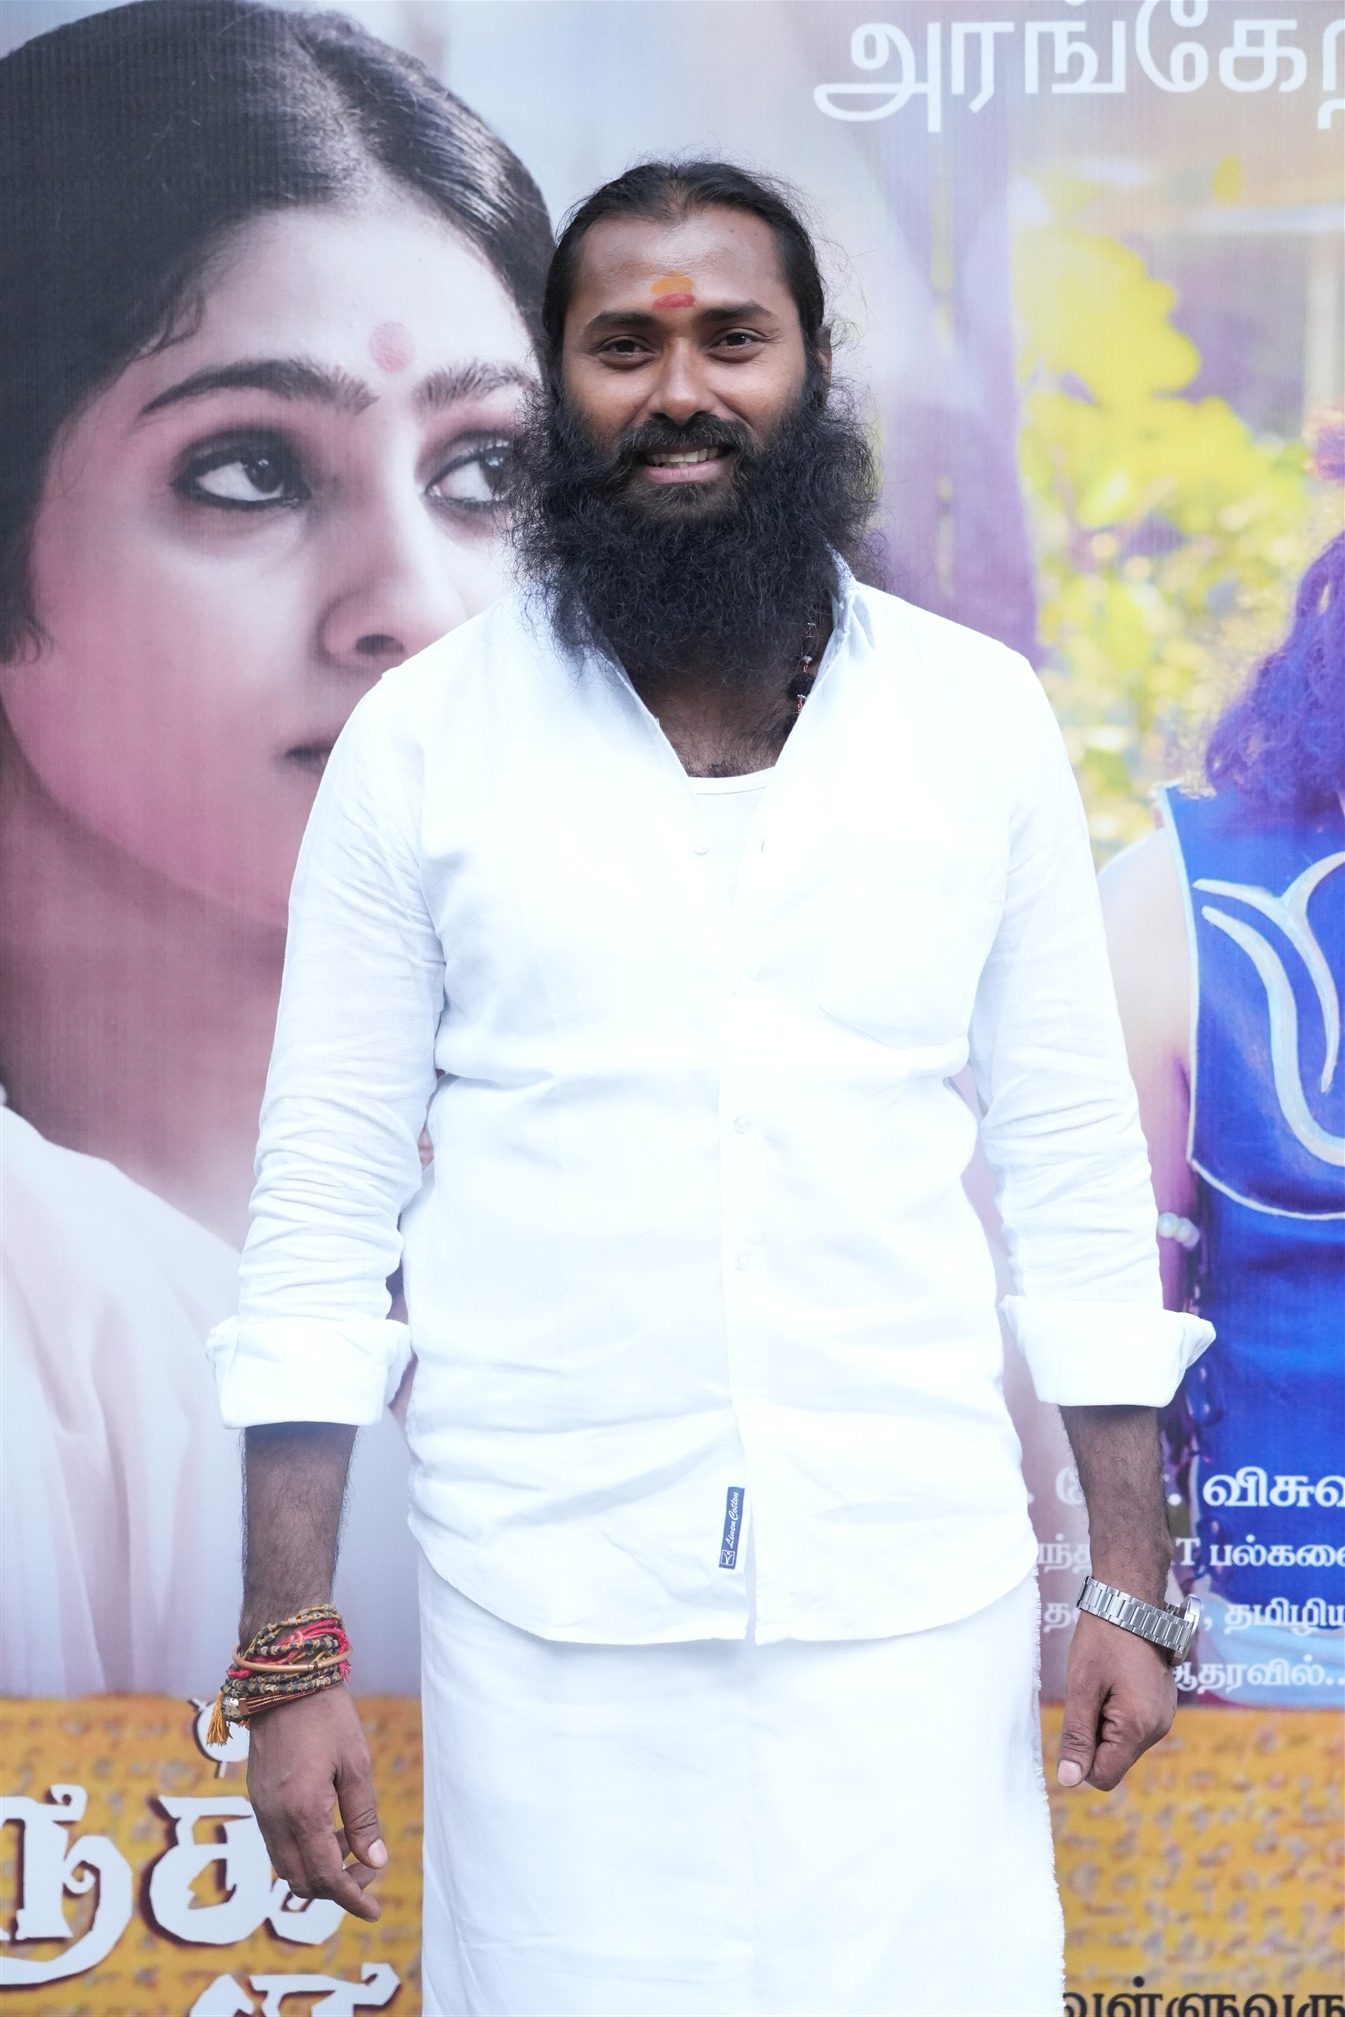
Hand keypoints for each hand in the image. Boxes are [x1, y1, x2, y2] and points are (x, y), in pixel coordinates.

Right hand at [245, 1686, 387, 1920]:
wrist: (285, 1682)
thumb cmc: (327, 1718)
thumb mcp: (356, 1765)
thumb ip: (363, 1818)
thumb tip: (375, 1862)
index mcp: (303, 1812)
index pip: (327, 1877)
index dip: (352, 1899)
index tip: (373, 1912)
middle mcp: (275, 1819)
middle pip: (302, 1881)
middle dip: (337, 1887)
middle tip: (368, 1872)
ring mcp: (261, 1811)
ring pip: (287, 1866)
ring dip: (319, 1870)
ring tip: (352, 1847)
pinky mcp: (257, 1800)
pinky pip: (277, 1845)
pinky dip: (303, 1852)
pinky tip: (328, 1830)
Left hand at [1057, 1611, 1175, 1792]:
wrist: (1130, 1602)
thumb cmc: (1103, 1640)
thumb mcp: (1082, 1687)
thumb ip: (1077, 1736)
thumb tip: (1069, 1780)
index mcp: (1139, 1728)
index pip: (1104, 1776)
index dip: (1082, 1758)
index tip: (1077, 1720)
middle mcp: (1159, 1728)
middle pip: (1114, 1760)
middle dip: (1094, 1736)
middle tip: (1090, 1695)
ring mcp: (1164, 1717)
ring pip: (1123, 1743)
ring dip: (1105, 1723)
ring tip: (1103, 1685)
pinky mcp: (1163, 1706)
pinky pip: (1134, 1726)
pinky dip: (1118, 1713)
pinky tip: (1115, 1682)